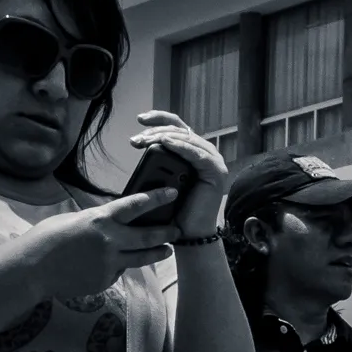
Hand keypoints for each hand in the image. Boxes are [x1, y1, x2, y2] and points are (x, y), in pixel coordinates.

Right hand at [22, 186, 184, 296]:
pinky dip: (119, 266)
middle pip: (148, 236)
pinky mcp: (105, 280)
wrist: (32, 268)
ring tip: (166, 250)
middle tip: (177, 230)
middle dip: (166, 233)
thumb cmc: (46, 238)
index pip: (136, 205)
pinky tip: (109, 263)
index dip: (158, 198)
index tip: (173, 193)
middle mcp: (109, 241)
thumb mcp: (73, 219)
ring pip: (142, 258)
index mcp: (100, 219)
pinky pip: (119, 271)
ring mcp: (109, 263)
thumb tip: (111, 221)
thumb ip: (97, 220)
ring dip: (157, 253)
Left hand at [129, 111, 230, 236]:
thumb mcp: (163, 177)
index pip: (177, 126)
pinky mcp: (215, 171)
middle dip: (155, 131)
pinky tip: (165, 142)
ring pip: (186, 138)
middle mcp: (205, 152)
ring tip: (145, 140)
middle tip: (136, 139)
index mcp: (193, 151)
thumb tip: (139, 140)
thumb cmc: (175, 208)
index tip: (140, 119)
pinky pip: (196, 153)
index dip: (159, 118)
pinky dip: (180, 146)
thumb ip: (159, 158)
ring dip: (164, 137)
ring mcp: (213, 161)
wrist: (188, 233)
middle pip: (180, 129)